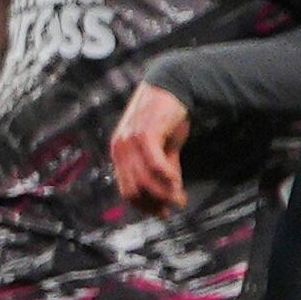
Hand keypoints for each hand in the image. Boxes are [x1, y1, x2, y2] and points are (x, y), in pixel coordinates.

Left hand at [108, 82, 192, 211]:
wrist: (171, 86)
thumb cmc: (167, 117)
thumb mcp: (165, 147)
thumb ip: (166, 168)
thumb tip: (173, 194)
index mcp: (120, 154)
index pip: (127, 190)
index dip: (144, 206)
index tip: (163, 213)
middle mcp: (120, 149)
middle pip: (134, 189)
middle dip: (155, 203)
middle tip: (174, 207)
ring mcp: (129, 141)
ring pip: (143, 180)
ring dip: (163, 194)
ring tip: (180, 198)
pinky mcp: (144, 133)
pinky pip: (153, 163)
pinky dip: (166, 176)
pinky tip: (177, 182)